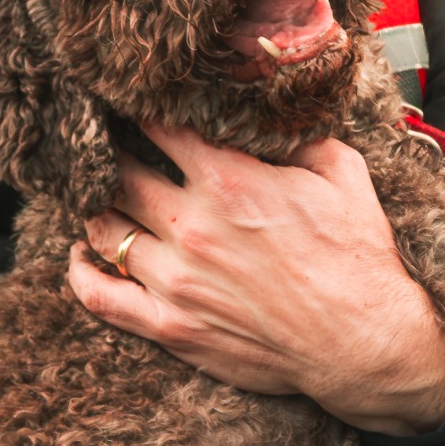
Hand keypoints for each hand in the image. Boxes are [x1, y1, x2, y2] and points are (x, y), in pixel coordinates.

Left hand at [66, 122, 444, 434]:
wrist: (364, 344)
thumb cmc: (358, 258)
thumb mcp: (341, 173)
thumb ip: (297, 136)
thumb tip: (270, 111)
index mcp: (231, 181)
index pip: (159, 126)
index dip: (141, 107)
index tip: (134, 101)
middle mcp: (193, 226)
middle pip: (119, 173)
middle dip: (111, 151)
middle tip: (108, 143)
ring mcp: (176, 280)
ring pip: (103, 228)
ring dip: (96, 205)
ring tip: (99, 193)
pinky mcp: (170, 326)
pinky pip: (99, 295)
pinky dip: (80, 270)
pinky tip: (83, 252)